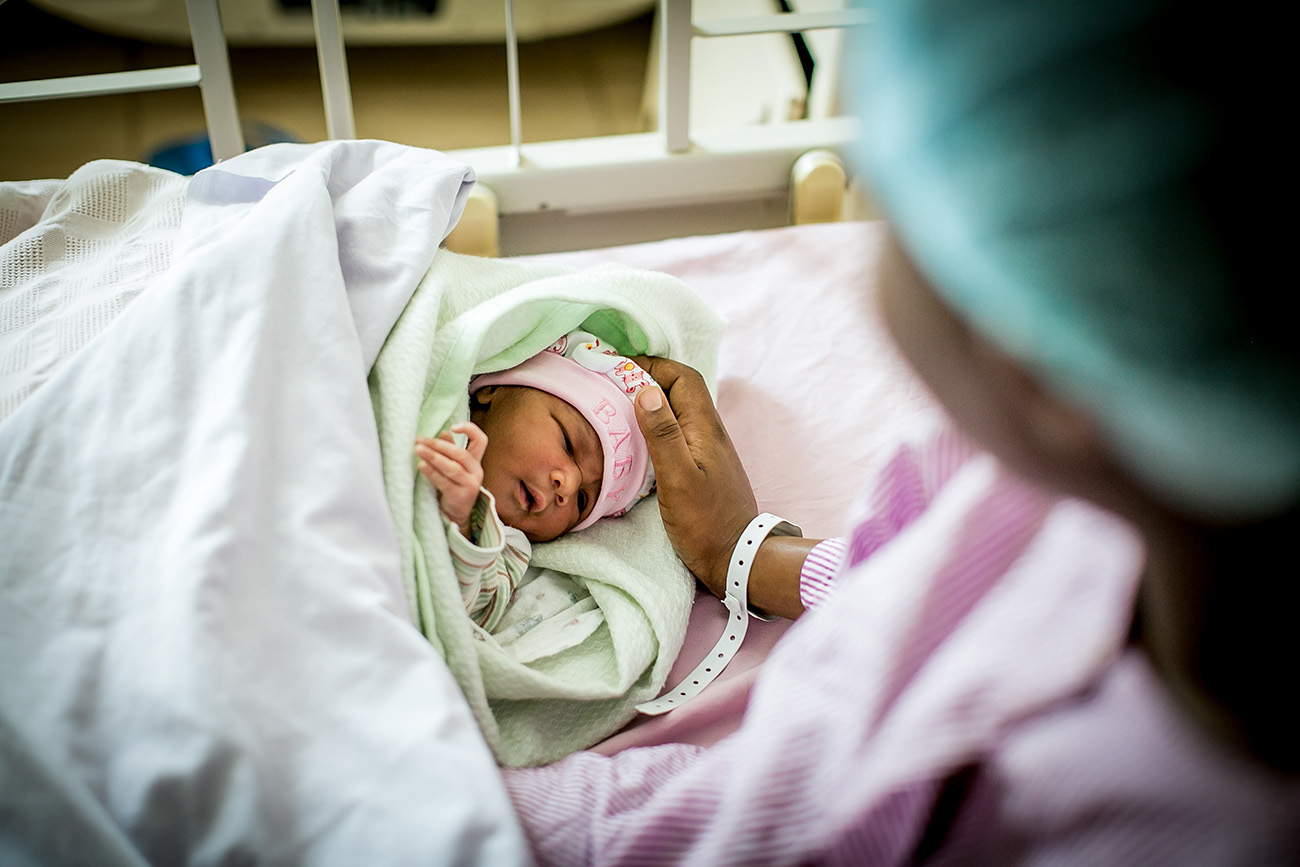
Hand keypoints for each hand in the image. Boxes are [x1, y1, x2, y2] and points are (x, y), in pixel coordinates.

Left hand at [415, 422, 486, 538]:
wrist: (456, 514)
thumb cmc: (452, 486)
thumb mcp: (453, 467)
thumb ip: (450, 450)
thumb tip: (444, 432)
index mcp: (475, 461)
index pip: (481, 440)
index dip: (469, 430)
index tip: (452, 426)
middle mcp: (476, 472)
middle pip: (460, 454)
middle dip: (438, 445)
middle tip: (420, 440)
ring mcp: (470, 485)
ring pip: (452, 467)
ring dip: (433, 457)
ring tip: (418, 449)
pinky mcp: (461, 496)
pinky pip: (444, 482)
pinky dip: (432, 472)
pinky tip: (421, 465)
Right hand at [631, 357, 759, 596]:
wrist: (736, 559)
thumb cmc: (706, 523)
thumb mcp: (679, 479)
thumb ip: (663, 435)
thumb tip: (645, 390)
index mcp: (705, 427)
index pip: (683, 376)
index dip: (653, 365)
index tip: (619, 367)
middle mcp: (709, 432)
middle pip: (680, 389)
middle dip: (647, 378)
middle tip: (611, 384)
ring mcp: (706, 449)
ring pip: (677, 411)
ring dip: (650, 403)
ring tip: (615, 407)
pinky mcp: (701, 466)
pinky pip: (676, 432)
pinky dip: (654, 426)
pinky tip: (634, 440)